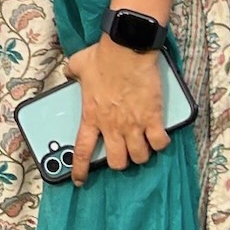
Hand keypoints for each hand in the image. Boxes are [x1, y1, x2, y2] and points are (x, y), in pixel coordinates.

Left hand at [67, 38, 170, 185]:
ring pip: (139, 156)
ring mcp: (134, 124)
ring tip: (142, 147)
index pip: (82, 151)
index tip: (79, 180)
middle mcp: (112, 126)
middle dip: (120, 162)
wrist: (127, 49)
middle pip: (117, 161)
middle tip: (123, 154)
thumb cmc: (104, 56)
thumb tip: (68, 72)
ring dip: (140, 155)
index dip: (80, 169)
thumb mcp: (79, 65)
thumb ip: (72, 72)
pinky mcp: (153, 117)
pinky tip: (159, 138)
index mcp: (92, 116)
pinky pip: (160, 142)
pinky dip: (161, 143)